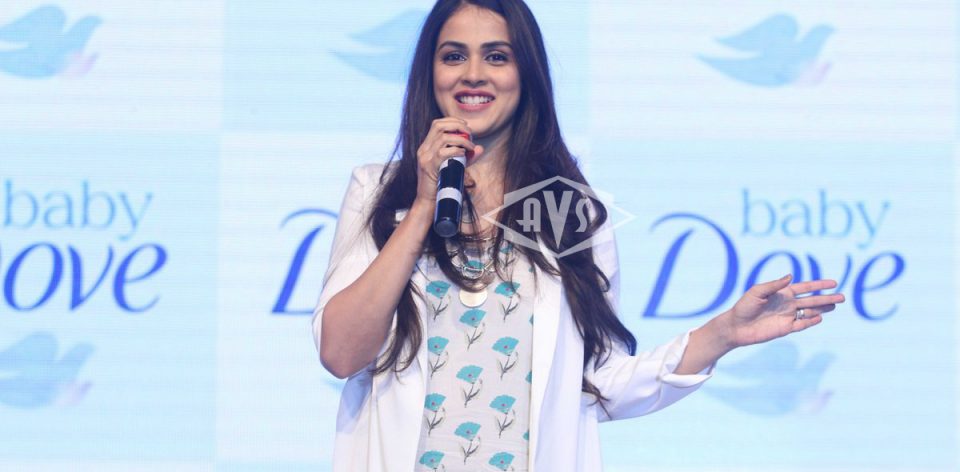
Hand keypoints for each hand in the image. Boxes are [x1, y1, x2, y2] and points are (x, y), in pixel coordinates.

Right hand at [414, 118, 483, 205]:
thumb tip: (480, 148)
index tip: (465, 126)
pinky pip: (443, 152)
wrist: (428, 201)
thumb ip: (466, 157)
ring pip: (443, 137)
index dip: (452, 121)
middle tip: (470, 133)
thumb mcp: (454, 166)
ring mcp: (425, 157)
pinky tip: (464, 154)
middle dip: (457, 125)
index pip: (437, 124)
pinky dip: (456, 150)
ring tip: (470, 147)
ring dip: (461, 139)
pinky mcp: (429, 166)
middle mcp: (424, 149)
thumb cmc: (441, 184)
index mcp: (427, 146)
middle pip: (438, 126)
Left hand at [721, 275, 844, 348]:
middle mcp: (788, 304)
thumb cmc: (744, 306)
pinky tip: (819, 317)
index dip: (819, 284)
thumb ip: (774, 285)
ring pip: (810, 312)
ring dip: (822, 309)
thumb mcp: (757, 292)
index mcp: (783, 293)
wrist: (737, 326)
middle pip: (812, 300)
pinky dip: (810, 321)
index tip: (833, 282)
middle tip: (842, 297)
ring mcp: (788, 317)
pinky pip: (801, 325)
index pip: (805, 287)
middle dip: (827, 298)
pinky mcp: (785, 329)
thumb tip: (791, 276)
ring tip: (835, 305)